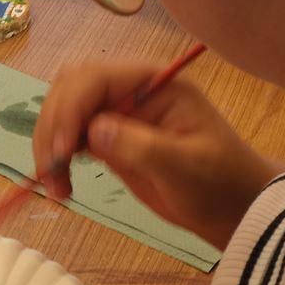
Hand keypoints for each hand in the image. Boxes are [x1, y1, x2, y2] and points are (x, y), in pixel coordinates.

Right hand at [33, 58, 282, 246]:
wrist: (234, 208)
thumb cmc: (221, 183)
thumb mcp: (187, 167)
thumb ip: (142, 146)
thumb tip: (93, 130)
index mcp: (154, 82)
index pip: (96, 77)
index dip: (71, 107)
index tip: (64, 150)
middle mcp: (131, 90)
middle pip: (71, 88)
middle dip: (54, 125)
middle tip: (52, 171)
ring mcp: (119, 114)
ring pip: (64, 111)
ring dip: (50, 144)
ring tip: (56, 186)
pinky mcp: (110, 139)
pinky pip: (71, 137)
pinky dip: (58, 158)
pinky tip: (62, 186)